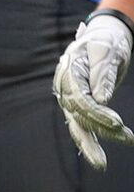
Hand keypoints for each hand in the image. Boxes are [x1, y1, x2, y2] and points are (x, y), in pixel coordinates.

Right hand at [56, 10, 133, 166]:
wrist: (105, 35)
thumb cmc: (106, 40)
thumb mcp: (108, 52)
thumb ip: (103, 75)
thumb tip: (102, 99)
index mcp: (69, 72)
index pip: (79, 99)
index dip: (97, 113)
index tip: (118, 123)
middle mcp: (65, 87)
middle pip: (78, 115)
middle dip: (96, 134)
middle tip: (114, 151)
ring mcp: (71, 97)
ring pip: (80, 124)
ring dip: (100, 139)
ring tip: (125, 144)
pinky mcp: (81, 104)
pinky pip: (84, 125)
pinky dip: (94, 139)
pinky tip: (100, 157)